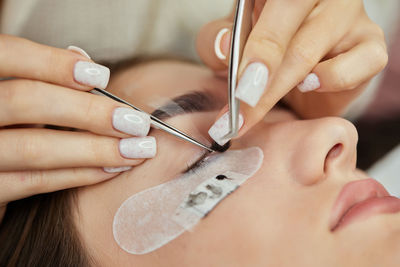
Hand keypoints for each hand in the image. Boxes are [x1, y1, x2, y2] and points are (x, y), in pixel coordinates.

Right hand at [0, 35, 155, 209]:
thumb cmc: (5, 125)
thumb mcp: (11, 95)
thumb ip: (37, 78)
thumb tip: (82, 56)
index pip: (7, 55)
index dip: (53, 63)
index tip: (102, 76)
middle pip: (24, 101)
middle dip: (87, 111)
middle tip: (137, 123)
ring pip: (33, 147)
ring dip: (95, 149)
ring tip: (138, 149)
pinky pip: (33, 183)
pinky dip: (78, 174)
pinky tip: (112, 169)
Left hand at [197, 0, 387, 142]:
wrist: (299, 78)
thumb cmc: (265, 52)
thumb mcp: (233, 42)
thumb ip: (218, 38)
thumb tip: (224, 46)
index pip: (268, 6)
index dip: (253, 50)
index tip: (238, 92)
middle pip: (287, 30)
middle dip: (261, 80)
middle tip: (241, 114)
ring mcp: (348, 15)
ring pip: (311, 50)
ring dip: (283, 86)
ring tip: (263, 103)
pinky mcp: (371, 44)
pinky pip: (360, 62)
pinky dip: (332, 79)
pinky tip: (310, 85)